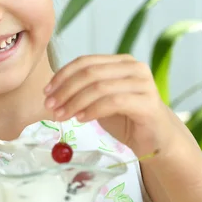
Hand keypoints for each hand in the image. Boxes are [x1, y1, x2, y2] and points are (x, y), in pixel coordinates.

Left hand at [44, 54, 174, 157]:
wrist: (155, 140)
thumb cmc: (126, 119)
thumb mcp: (100, 100)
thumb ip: (83, 90)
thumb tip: (53, 91)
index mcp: (120, 62)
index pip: (86, 61)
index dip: (63, 75)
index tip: (47, 91)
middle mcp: (134, 67)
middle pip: (91, 72)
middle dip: (66, 89)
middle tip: (50, 105)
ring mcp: (143, 83)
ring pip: (100, 87)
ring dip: (75, 102)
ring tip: (61, 115)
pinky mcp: (148, 102)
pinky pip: (113, 102)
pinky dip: (92, 110)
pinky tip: (80, 119)